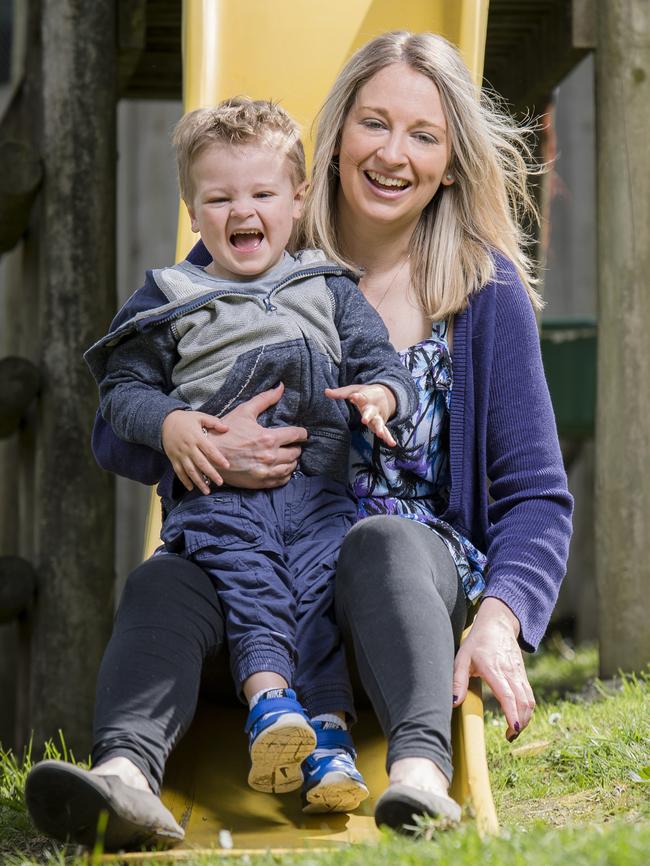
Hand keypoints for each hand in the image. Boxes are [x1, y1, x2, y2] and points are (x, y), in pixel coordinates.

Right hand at [161, 410, 229, 493]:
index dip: (218, 458)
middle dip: (211, 474)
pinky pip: (179, 472)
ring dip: (199, 482)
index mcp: (196, 437)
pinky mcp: (173, 459)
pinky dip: (184, 481)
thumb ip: (213, 422)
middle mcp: (188, 448)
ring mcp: (180, 454)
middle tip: (220, 483)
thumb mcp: (199, 416)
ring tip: (207, 491)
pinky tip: (191, 488)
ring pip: (190, 471)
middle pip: (201, 463)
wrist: (163, 422)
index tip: (227, 466)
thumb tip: (227, 428)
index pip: (209, 450)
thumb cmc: (185, 419)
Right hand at [203, 383, 308, 488]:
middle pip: (296, 452)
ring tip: (287, 455)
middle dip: (296, 447)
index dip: (302, 433)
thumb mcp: (244, 412)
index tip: (302, 433)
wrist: (209, 456)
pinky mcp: (260, 483)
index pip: (296, 435)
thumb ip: (265, 399)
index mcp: (268, 438)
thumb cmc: (226, 432)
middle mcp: (269, 456)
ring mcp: (266, 471)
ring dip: (292, 461)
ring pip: (291, 467)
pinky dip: (285, 474)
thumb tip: (281, 387)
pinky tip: (280, 468)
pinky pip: (282, 480)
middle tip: (291, 444)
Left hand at [325, 383, 396, 446]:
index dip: (357, 397)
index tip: (353, 397)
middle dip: (368, 415)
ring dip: (379, 428)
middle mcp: (372, 407)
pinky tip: (392, 443)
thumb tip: (325, 392)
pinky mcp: (381, 423)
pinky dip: (388, 437)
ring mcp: (378, 416)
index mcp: (365, 398)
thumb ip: (340, 393)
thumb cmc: (365, 393)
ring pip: (379, 422)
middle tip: (364, 420)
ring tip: (379, 434)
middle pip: (370, 412)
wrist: (385, 394)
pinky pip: (386, 431)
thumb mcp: (353, 390)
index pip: (360, 397)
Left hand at [452, 597, 535, 741]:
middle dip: (521, 722)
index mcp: (494, 669)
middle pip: (523, 701)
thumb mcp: (462, 657)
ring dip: (526, 718)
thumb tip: (454, 701)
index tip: (512, 729)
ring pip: (529, 700)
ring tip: (514, 731)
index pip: (507, 695)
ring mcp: (518, 673)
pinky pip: (529, 695)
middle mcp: (510, 672)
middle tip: (510, 737)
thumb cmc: (477, 641)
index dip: (511, 713)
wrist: (498, 623)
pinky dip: (527, 709)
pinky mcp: (522, 674)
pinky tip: (519, 717)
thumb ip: (458, 680)